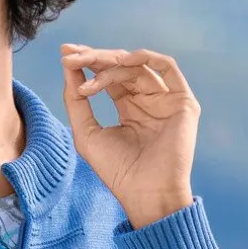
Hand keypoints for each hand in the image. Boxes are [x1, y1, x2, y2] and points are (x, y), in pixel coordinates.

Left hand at [60, 43, 198, 229]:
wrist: (145, 193)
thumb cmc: (117, 171)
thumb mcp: (87, 133)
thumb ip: (77, 101)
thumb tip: (68, 67)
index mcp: (128, 108)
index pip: (107, 77)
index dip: (87, 63)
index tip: (65, 56)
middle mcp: (148, 100)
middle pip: (120, 68)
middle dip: (94, 58)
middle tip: (71, 56)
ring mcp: (165, 99)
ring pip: (137, 66)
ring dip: (110, 63)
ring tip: (87, 65)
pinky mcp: (182, 101)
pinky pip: (168, 67)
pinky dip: (146, 58)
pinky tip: (122, 60)